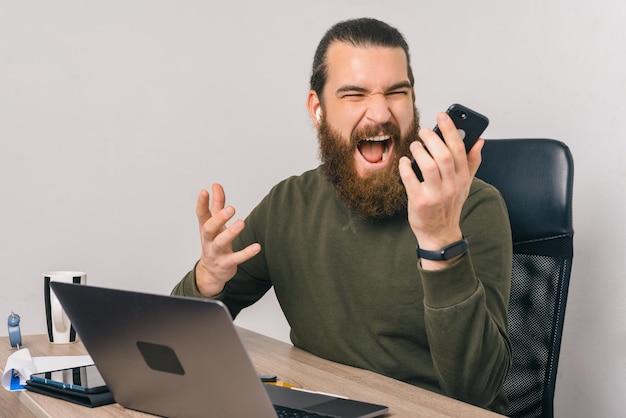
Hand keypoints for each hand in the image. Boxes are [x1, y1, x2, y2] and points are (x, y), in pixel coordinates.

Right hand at [194, 184, 260, 296]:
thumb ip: (216, 204)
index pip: (201, 214)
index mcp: (205, 228)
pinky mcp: (227, 263)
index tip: (204, 191)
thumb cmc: (214, 242)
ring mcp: (217, 252)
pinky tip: (257, 247)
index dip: (201, 203)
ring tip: (241, 223)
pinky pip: (236, 258)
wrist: (211, 272)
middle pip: (209, 227)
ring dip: (231, 233)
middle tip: (231, 208)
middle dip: (219, 218)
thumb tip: (216, 185)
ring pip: (221, 242)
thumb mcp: (214, 224)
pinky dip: (246, 253)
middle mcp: (209, 239)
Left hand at [398, 112, 482, 268]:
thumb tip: (480, 140)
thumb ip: (472, 161)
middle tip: (424, 131)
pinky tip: (404, 162)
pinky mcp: (420, 201)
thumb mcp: (465, 184)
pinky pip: (411, 179)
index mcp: (463, 178)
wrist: (440, 233)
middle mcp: (451, 185)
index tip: (442, 116)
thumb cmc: (450, 205)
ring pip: (428, 165)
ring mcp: (436, 194)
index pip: (460, 148)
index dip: (451, 129)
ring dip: (419, 151)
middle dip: (432, 138)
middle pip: (444, 155)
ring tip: (415, 145)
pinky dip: (406, 167)